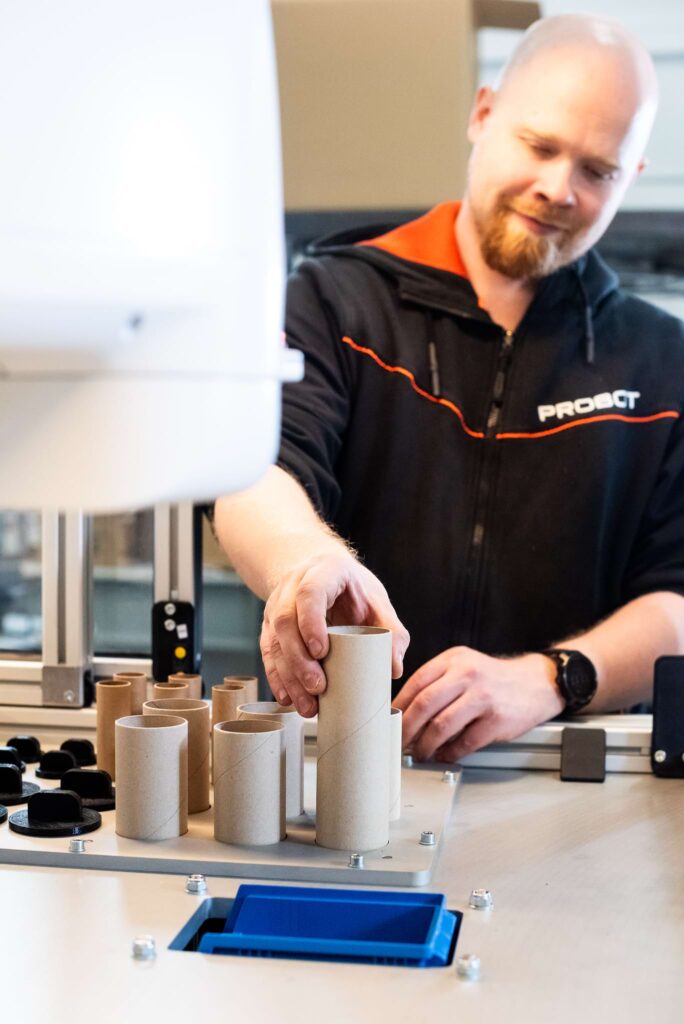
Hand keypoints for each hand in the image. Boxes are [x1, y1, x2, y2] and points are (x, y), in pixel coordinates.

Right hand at [260, 551, 409, 716]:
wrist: (325, 572)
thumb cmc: (354, 590)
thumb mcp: (378, 602)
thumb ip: (393, 631)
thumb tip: (394, 669)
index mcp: (324, 571)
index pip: (309, 593)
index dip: (311, 622)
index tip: (321, 652)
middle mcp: (293, 584)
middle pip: (285, 621)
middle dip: (298, 660)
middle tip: (317, 688)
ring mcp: (276, 603)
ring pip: (273, 639)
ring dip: (288, 676)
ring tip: (307, 705)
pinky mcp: (269, 624)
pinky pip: (268, 652)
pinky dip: (277, 678)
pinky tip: (287, 698)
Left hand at [393, 647, 564, 761]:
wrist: (536, 683)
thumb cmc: (494, 679)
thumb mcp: (464, 666)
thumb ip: (437, 682)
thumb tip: (405, 711)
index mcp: (453, 660)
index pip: (416, 682)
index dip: (398, 705)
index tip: (388, 721)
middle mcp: (467, 675)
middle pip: (424, 704)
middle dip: (406, 728)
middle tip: (398, 742)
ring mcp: (482, 697)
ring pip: (442, 726)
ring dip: (425, 745)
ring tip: (419, 753)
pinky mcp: (496, 720)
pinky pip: (465, 742)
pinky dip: (449, 753)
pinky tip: (444, 755)